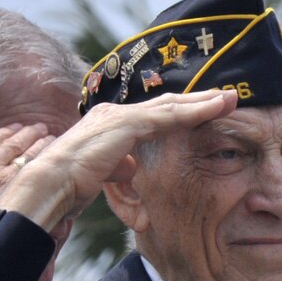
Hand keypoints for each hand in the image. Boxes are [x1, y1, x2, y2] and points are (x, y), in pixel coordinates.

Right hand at [0, 89, 237, 233]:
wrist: (52, 183)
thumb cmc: (73, 184)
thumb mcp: (106, 174)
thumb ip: (121, 168)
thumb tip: (132, 170)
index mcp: (113, 124)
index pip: (156, 114)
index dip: (183, 111)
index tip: (209, 110)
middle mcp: (117, 113)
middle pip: (167, 104)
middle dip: (199, 99)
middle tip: (228, 96)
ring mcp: (120, 116)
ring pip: (170, 106)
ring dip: (203, 102)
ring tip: (230, 98)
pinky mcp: (124, 124)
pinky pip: (166, 117)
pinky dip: (192, 113)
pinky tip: (213, 110)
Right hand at [0, 124, 56, 233]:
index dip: (0, 135)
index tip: (11, 130)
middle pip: (8, 145)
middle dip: (24, 134)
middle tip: (37, 127)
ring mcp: (0, 178)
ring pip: (23, 154)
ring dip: (38, 143)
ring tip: (49, 136)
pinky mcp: (16, 192)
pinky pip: (32, 169)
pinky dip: (42, 158)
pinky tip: (51, 155)